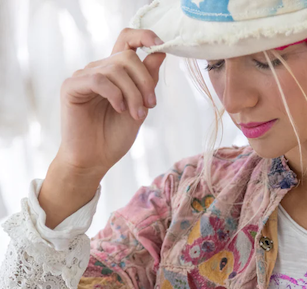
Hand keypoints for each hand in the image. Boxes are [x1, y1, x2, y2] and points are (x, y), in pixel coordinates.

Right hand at [56, 28, 166, 179]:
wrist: (93, 161)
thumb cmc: (113, 138)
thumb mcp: (139, 108)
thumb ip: (147, 82)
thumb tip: (160, 53)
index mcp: (114, 73)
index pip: (126, 41)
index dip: (143, 37)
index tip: (161, 45)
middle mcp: (98, 70)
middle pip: (127, 57)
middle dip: (144, 81)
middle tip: (150, 106)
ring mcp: (84, 77)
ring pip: (115, 69)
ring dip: (132, 93)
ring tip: (136, 115)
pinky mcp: (71, 87)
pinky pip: (98, 79)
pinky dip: (114, 94)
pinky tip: (119, 109)